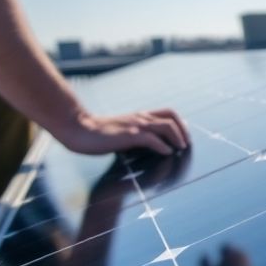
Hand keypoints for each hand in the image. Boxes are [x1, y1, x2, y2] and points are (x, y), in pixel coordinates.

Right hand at [53, 108, 190, 155]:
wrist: (78, 129)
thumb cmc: (97, 133)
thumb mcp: (122, 131)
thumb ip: (136, 134)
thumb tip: (150, 143)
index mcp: (140, 116)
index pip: (168, 113)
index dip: (180, 123)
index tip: (185, 136)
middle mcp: (141, 118)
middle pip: (172, 117)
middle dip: (183, 130)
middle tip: (187, 144)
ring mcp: (135, 125)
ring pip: (166, 126)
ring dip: (178, 138)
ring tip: (181, 149)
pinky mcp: (128, 135)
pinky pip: (152, 139)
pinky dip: (163, 146)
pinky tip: (167, 153)